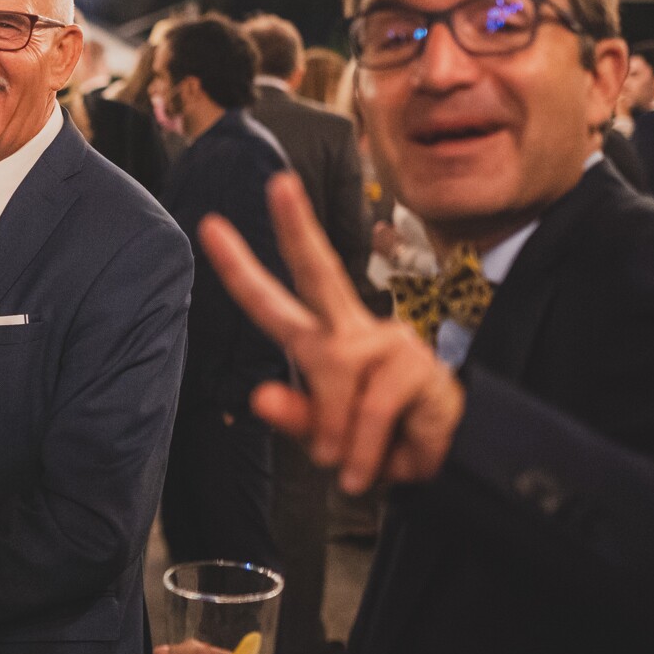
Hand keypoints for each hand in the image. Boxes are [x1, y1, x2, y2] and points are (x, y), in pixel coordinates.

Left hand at [203, 172, 465, 494]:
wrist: (444, 466)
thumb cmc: (379, 443)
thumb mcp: (327, 438)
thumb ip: (295, 417)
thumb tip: (258, 397)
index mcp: (320, 343)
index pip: (273, 302)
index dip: (239, 268)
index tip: (209, 225)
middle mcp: (352, 332)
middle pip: (320, 271)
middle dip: (297, 228)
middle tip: (279, 183)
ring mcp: (386, 343)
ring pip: (336, 376)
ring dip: (339, 438)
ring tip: (350, 470)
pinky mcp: (416, 365)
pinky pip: (370, 410)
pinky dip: (365, 449)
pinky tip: (377, 468)